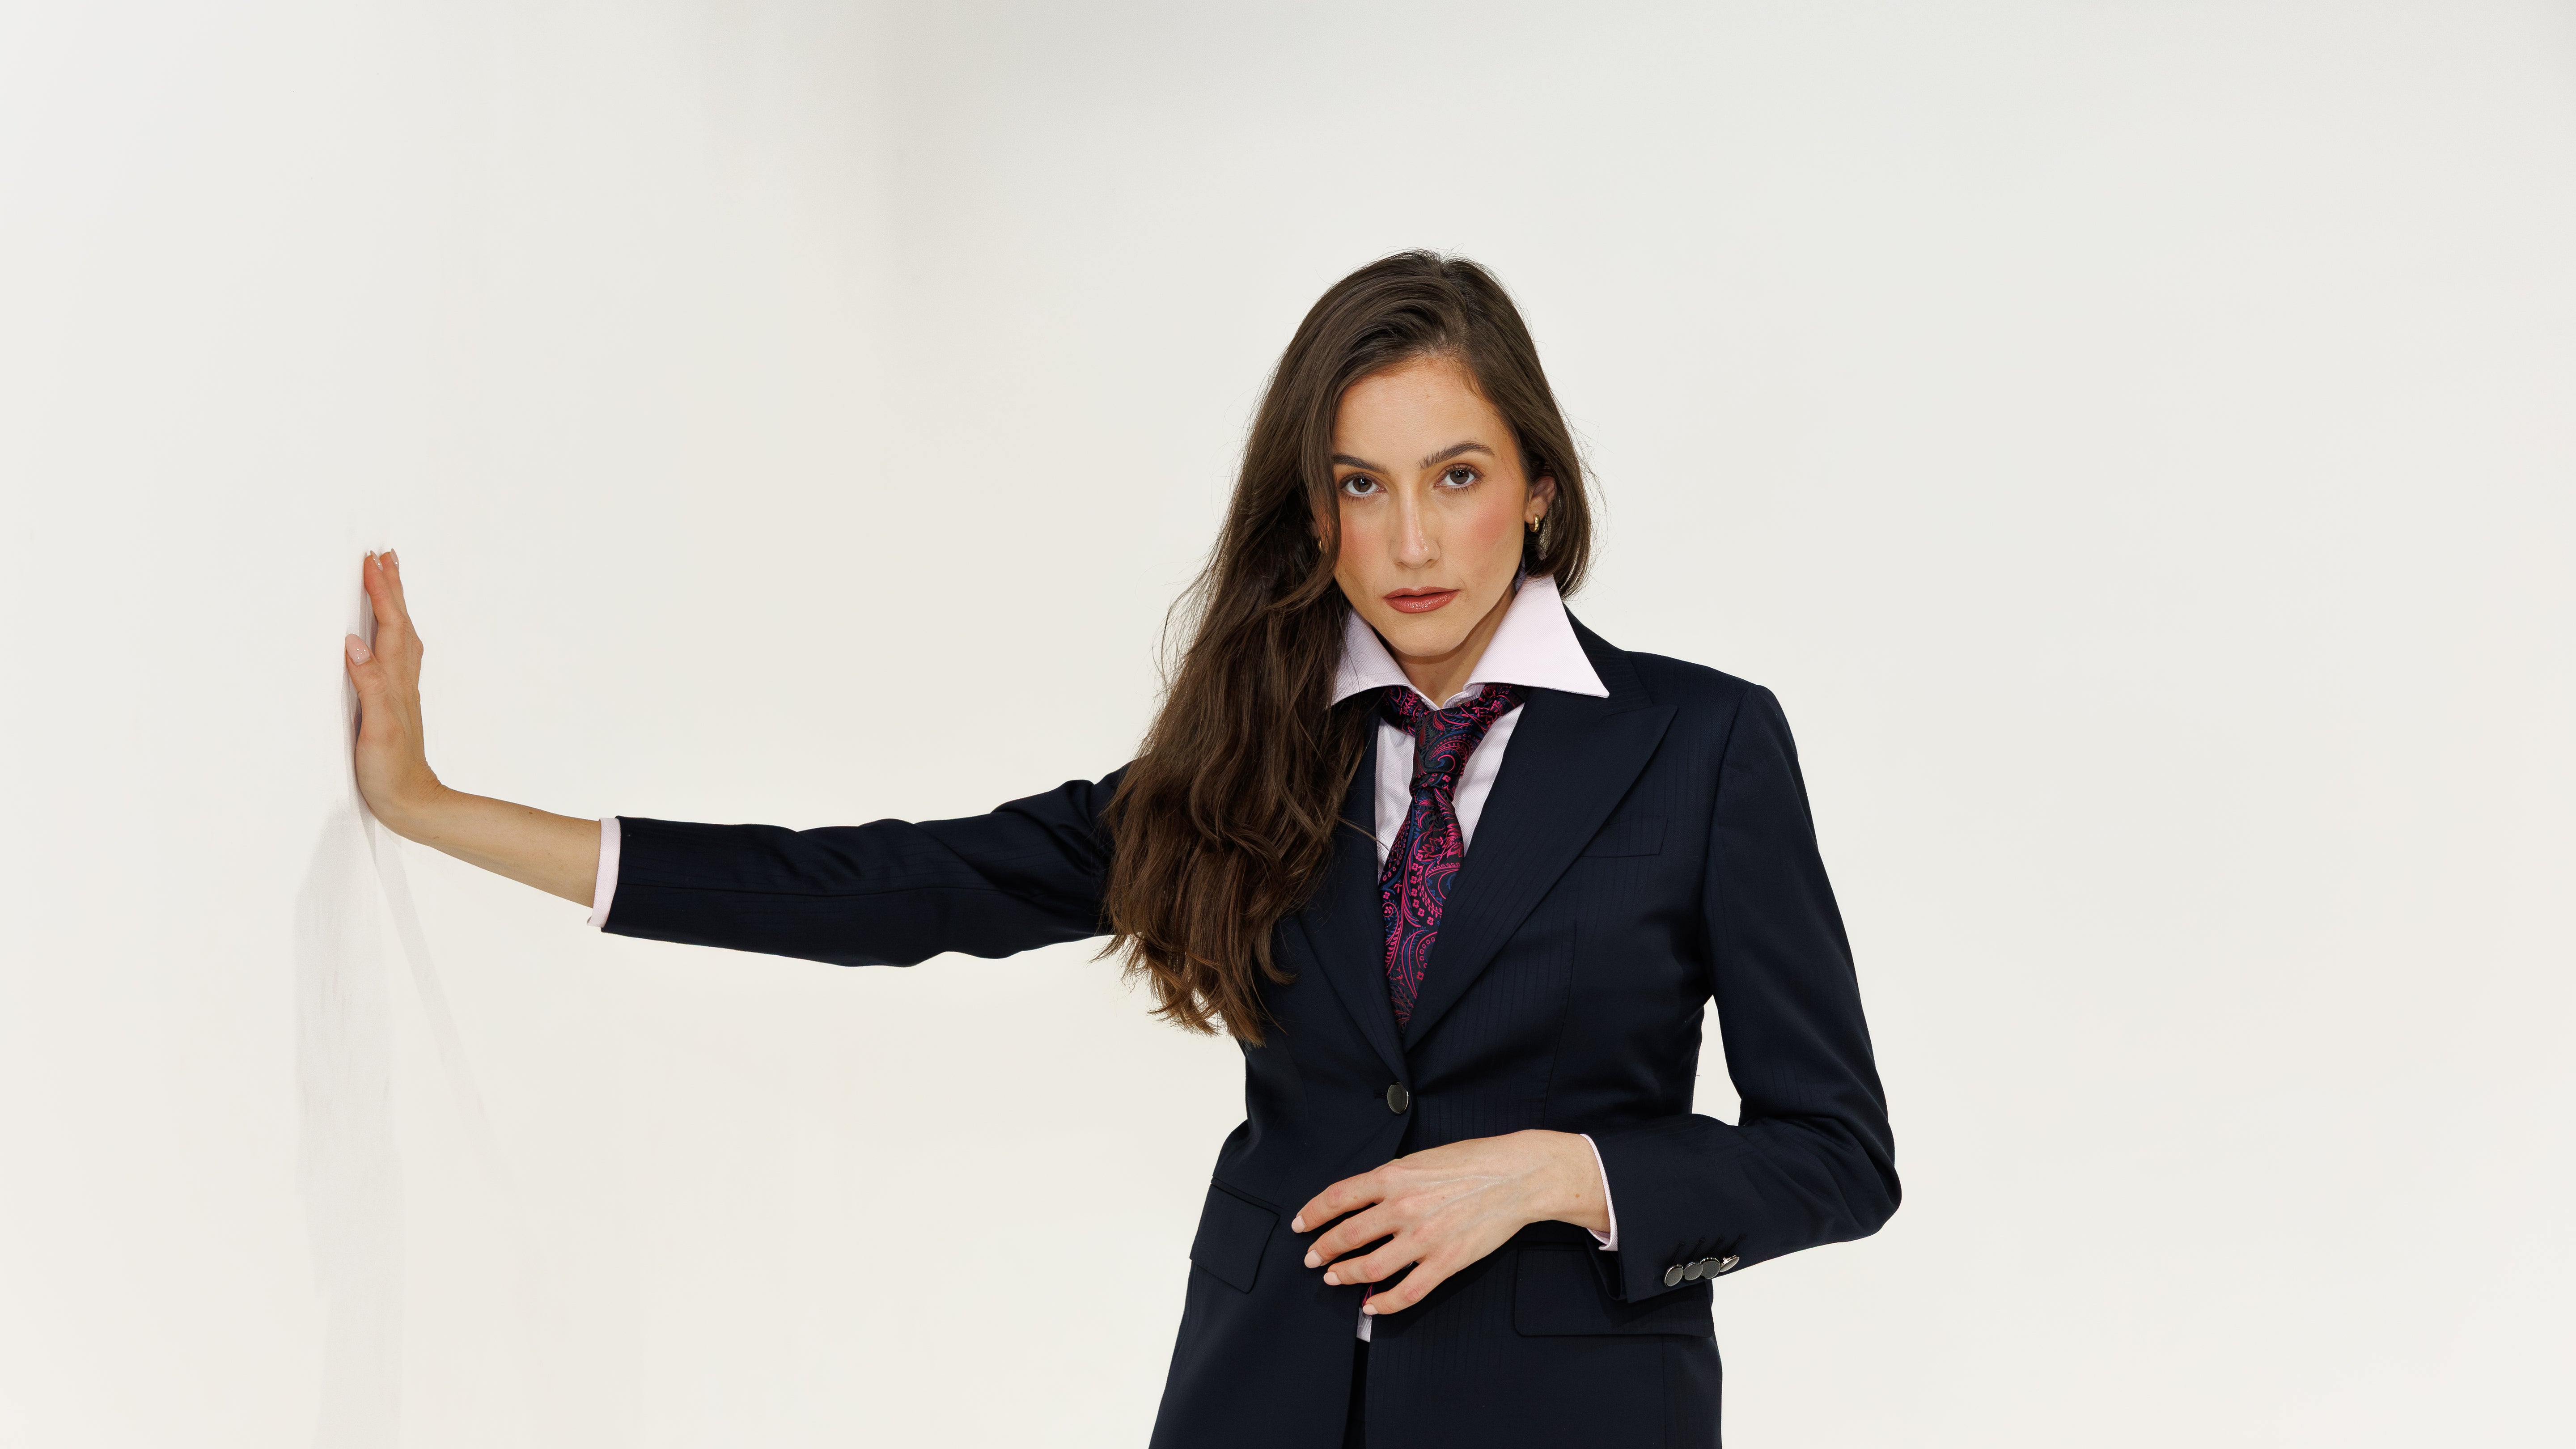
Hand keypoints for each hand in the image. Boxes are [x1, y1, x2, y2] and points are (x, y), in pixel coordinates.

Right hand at [344, 550, 443, 832]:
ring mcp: (400, 690)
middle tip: (384, 555)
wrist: (412, 802)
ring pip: (400, 636)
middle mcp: (401, 680)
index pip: (389, 625)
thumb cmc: (391, 769)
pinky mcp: (394, 703)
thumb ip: (368, 685)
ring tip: (387, 580)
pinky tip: (385, 635)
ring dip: (393, 606)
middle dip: (391, 588)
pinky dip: (390, 633)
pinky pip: (395, 655)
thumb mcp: (376, 727)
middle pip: (400, 623)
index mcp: (395, 681)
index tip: (371, 561)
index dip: (381, 593)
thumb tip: (355, 642)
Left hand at [1290, 1129, 1608, 1317]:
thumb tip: (1361, 1199)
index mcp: (1393, 1177)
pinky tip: (1370, 1304)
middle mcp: (1403, 1207)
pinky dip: (1384, 1302)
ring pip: (1371, 1267)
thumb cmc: (1472, 1161)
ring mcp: (1424, 1238)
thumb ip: (1390, 1179)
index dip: (1312, 1214)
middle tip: (1311, 1258)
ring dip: (1346, 1275)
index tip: (1300, 1224)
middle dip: (1323, 1249)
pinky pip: (1408, 1291)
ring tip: (1333, 1278)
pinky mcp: (1447, 1261)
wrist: (1516, 1175)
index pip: (1337, 1197)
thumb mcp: (1421, 1159)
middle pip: (1347, 1235)